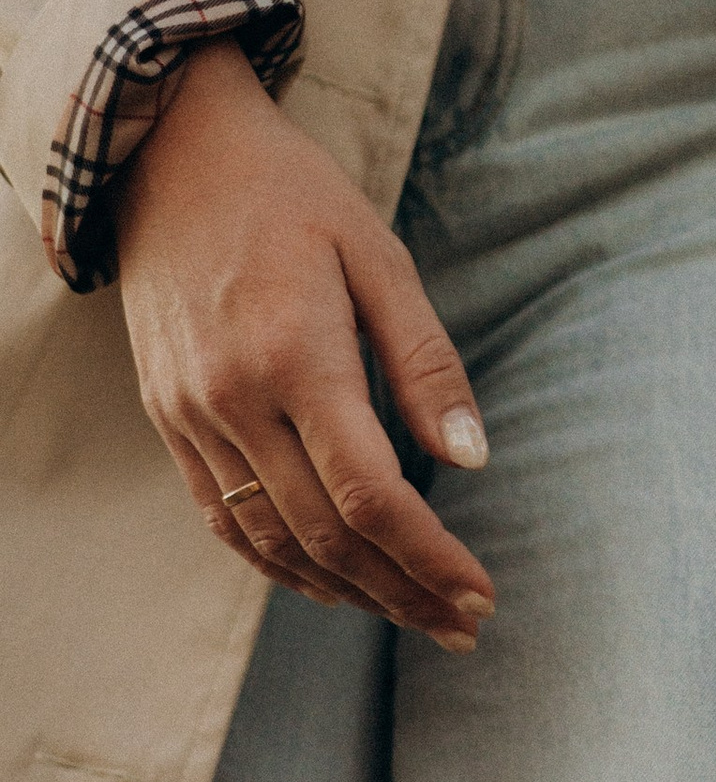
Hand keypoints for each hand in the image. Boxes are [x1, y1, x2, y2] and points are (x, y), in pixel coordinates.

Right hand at [116, 40, 496, 645]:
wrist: (169, 155)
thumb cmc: (292, 196)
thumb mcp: (379, 256)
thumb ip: (426, 363)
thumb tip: (472, 459)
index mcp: (296, 356)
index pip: (370, 495)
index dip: (431, 559)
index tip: (481, 596)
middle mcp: (234, 398)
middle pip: (326, 535)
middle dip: (403, 593)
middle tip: (465, 627)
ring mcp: (191, 415)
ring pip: (272, 542)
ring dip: (348, 593)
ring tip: (414, 616)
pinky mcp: (169, 418)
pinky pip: (224, 518)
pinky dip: (281, 565)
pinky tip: (334, 584)